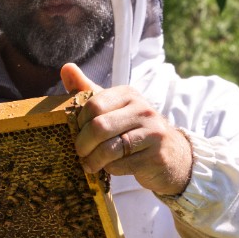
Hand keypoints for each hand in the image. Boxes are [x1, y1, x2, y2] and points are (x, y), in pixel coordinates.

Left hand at [61, 63, 192, 194]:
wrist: (173, 155)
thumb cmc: (134, 130)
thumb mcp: (113, 108)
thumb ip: (88, 90)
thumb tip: (66, 68)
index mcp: (128, 94)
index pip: (93, 105)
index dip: (79, 123)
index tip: (78, 133)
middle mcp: (143, 110)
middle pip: (99, 127)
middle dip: (82, 144)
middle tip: (80, 153)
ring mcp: (152, 133)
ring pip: (108, 149)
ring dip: (93, 160)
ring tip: (90, 164)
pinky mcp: (156, 156)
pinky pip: (120, 165)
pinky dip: (110, 169)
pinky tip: (111, 168)